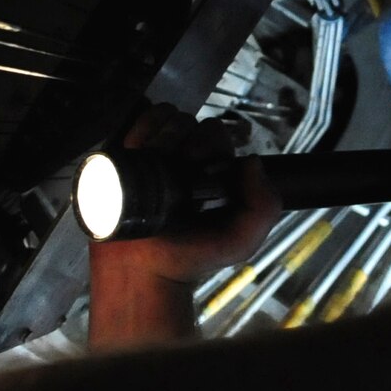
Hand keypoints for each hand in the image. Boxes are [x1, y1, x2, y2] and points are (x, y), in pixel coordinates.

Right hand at [92, 104, 281, 285]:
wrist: (142, 272)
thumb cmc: (191, 257)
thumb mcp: (240, 240)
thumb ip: (263, 207)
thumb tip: (251, 162)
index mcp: (212, 170)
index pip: (214, 133)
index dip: (209, 144)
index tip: (200, 171)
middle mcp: (184, 158)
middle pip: (188, 122)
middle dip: (184, 140)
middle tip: (176, 173)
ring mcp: (154, 155)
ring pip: (163, 118)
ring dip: (160, 134)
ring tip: (152, 165)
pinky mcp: (127, 156)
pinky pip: (136, 123)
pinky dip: (139, 128)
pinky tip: (136, 152)